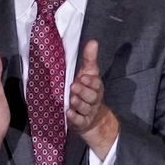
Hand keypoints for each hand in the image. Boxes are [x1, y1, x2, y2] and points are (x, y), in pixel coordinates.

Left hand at [67, 39, 119, 158]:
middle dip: (83, 91)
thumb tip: (93, 41)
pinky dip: (74, 118)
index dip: (90, 81)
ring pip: (85, 108)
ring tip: (71, 99)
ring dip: (79, 103)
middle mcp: (93, 100)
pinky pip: (79, 121)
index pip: (96, 84)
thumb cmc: (87, 90)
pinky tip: (68, 113)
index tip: (83, 77)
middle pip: (91, 96)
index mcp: (95, 87)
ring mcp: (88, 112)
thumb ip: (90, 58)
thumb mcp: (88, 74)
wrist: (91, 118)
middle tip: (74, 86)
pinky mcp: (81, 122)